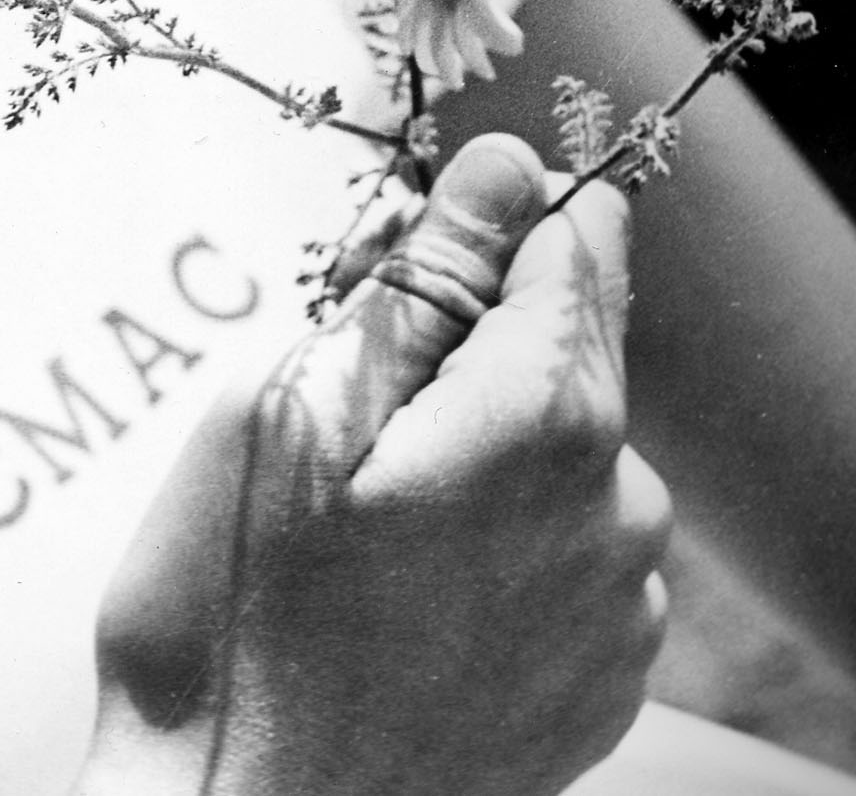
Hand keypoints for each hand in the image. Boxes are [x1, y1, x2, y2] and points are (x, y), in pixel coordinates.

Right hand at [78, 135, 671, 795]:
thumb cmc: (235, 621)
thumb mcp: (296, 405)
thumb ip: (423, 278)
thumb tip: (507, 167)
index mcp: (550, 419)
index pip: (573, 236)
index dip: (485, 219)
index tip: (401, 255)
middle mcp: (620, 508)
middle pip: (571, 338)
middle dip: (469, 331)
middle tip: (344, 395)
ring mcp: (618, 611)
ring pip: (568, 444)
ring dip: (484, 435)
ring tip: (359, 507)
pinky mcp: (600, 686)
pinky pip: (568, 547)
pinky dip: (501, 532)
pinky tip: (402, 580)